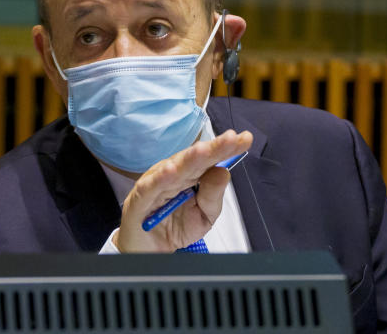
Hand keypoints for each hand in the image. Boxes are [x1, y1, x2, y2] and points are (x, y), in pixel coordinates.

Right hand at [114, 129, 252, 252]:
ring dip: (189, 158)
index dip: (226, 149)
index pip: (211, 159)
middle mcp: (174, 174)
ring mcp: (157, 183)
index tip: (245, 139)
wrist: (148, 248)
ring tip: (204, 149)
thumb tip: (224, 171)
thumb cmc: (174, 226)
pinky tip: (171, 171)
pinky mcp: (141, 197)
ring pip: (174, 168)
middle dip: (213, 148)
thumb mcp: (204, 215)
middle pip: (195, 159)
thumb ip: (213, 195)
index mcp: (191, 176)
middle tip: (230, 138)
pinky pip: (151, 187)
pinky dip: (160, 178)